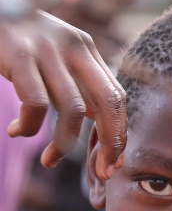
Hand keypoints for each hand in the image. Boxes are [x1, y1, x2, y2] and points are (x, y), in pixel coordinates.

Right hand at [1, 0, 125, 179]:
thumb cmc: (12, 39)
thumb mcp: (51, 56)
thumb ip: (75, 83)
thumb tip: (98, 120)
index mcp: (85, 48)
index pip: (116, 96)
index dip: (119, 131)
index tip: (113, 160)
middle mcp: (73, 46)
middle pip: (109, 102)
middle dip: (112, 142)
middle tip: (104, 171)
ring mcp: (46, 49)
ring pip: (73, 108)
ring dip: (64, 143)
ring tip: (49, 160)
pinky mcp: (18, 54)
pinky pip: (36, 103)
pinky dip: (29, 126)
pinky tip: (17, 132)